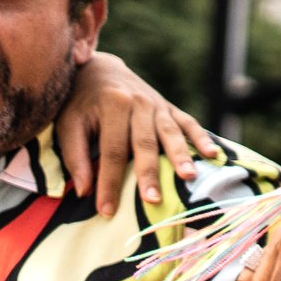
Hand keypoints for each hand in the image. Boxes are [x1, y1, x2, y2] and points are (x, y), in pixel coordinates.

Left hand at [54, 53, 215, 213]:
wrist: (99, 69)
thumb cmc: (79, 103)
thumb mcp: (68, 125)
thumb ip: (75, 156)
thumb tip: (84, 191)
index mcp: (112, 104)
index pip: (111, 151)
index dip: (109, 182)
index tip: (107, 210)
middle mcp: (139, 102)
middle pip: (144, 144)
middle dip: (149, 173)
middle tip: (152, 199)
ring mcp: (158, 104)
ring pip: (171, 133)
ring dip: (180, 156)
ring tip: (188, 177)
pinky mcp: (170, 107)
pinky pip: (188, 123)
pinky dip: (202, 138)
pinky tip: (212, 155)